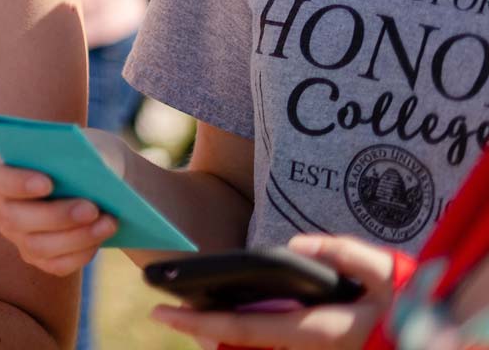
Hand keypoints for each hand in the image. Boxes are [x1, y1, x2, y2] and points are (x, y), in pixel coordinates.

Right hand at [0, 148, 117, 275]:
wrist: (91, 176)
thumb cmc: (77, 152)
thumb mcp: (77, 143)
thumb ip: (76, 151)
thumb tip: (90, 166)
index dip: (14, 183)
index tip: (48, 182)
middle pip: (14, 218)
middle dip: (56, 215)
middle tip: (92, 207)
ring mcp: (16, 234)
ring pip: (37, 246)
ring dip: (76, 237)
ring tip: (109, 222)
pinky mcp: (37, 256)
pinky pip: (55, 264)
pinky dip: (82, 253)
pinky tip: (102, 235)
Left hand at [150, 234, 396, 349]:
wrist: (423, 328)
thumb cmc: (402, 298)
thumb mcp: (381, 269)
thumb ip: (341, 252)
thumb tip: (296, 246)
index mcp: (315, 332)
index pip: (242, 329)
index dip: (198, 323)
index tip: (161, 312)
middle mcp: (305, 347)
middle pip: (238, 342)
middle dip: (199, 329)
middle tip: (160, 309)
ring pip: (250, 344)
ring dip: (217, 330)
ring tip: (182, 308)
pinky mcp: (307, 345)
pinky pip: (264, 340)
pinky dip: (240, 330)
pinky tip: (220, 312)